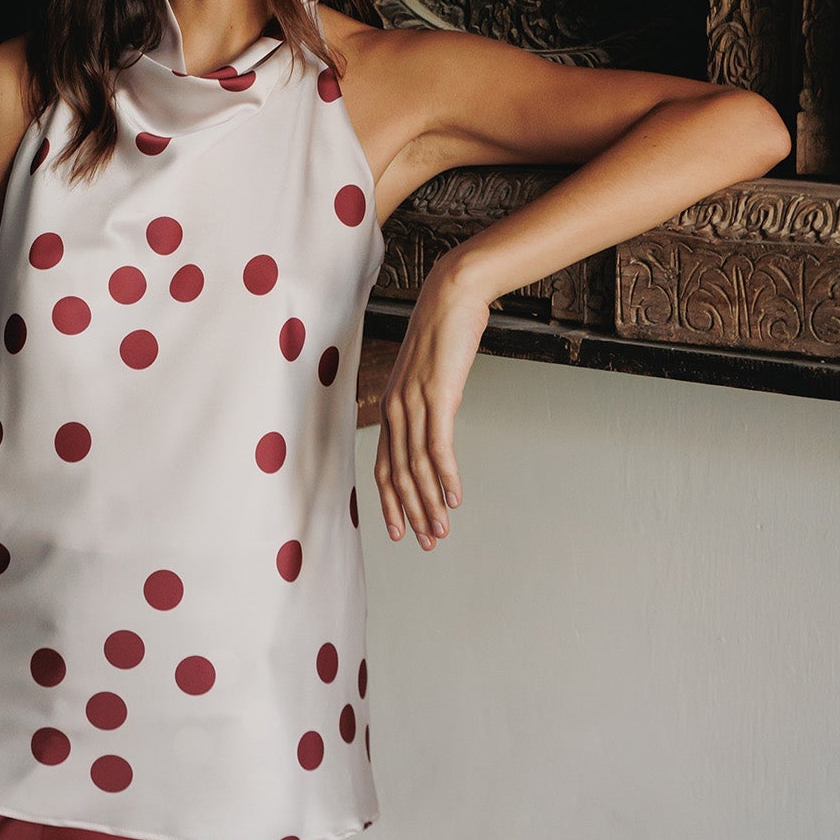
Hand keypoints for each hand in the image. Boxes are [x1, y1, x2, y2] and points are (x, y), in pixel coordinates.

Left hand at [372, 256, 490, 549]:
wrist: (451, 297)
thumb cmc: (443, 334)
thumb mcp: (428, 375)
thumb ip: (426, 402)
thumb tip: (434, 425)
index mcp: (390, 406)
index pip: (385, 465)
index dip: (392, 502)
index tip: (401, 531)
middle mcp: (395, 408)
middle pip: (399, 474)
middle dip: (412, 512)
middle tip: (427, 543)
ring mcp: (414, 402)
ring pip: (417, 467)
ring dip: (431, 503)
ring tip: (442, 530)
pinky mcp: (437, 396)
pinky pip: (439, 447)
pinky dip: (446, 476)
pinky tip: (454, 497)